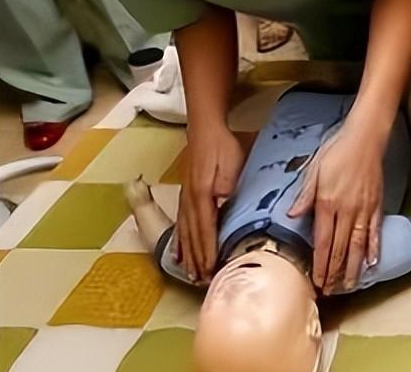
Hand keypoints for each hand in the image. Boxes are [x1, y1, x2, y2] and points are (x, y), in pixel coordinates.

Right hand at [177, 125, 243, 282]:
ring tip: (191, 275)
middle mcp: (190, 201)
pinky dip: (180, 242)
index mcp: (203, 195)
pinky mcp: (186, 196)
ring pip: (186, 233)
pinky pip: (181, 224)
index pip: (206, 229)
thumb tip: (223, 204)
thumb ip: (227, 184)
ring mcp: (185, 199)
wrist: (205, 129)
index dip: (209, 251)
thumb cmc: (222, 146)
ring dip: (189, 255)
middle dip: (198, 260)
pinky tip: (179, 254)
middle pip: (194, 236)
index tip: (211, 270)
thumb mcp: (231, 163)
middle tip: (203, 282)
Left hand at [289, 120, 386, 292]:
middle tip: (330, 290)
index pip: (323, 241)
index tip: (317, 280)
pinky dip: (374, 247)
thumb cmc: (336, 151)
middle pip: (341, 248)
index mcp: (327, 203)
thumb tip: (292, 214)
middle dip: (335, 271)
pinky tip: (372, 262)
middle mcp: (346, 210)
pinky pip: (375, 230)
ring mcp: (364, 208)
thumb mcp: (313, 170)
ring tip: (350, 285)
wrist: (365, 138)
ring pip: (359, 244)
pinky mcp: (377, 204)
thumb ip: (304, 195)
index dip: (321, 263)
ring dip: (354, 267)